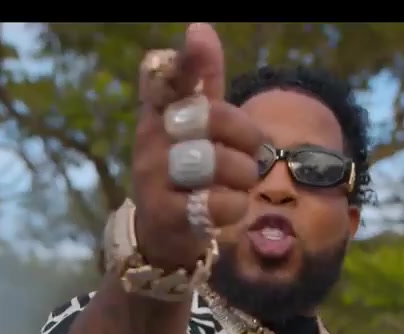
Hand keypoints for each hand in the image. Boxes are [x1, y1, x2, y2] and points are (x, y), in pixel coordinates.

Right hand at [131, 24, 263, 268]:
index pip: (167, 76)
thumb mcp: (195, 126)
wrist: (162, 235)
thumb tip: (200, 27)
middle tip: (253, 151)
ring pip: (216, 161)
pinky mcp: (165, 214)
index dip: (187, 58)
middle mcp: (150, 140)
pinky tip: (229, 207)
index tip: (199, 37)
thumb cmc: (185, 171)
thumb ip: (201, 80)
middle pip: (209, 117)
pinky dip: (234, 205)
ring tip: (240, 184)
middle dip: (244, 133)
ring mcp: (153, 178)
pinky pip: (216, 202)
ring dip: (242, 174)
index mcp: (159, 113)